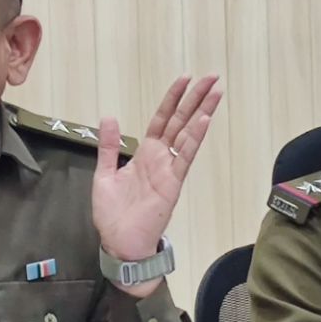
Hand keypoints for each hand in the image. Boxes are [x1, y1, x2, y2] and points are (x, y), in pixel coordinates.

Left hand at [92, 75, 222, 296]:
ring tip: (215, 92)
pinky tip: (204, 121)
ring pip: (188, 134)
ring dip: (202, 112)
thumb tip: (109, 117)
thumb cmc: (113, 215)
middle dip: (196, 99)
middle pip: (181, 121)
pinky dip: (194, 138)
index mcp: (145, 154)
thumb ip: (108, 146)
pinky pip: (185, 156)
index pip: (162, 119)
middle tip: (212, 77)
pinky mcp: (172, 183)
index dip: (173, 99)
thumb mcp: (104, 174)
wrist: (120, 244)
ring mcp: (169, 170)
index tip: (185, 79)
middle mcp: (160, 158)